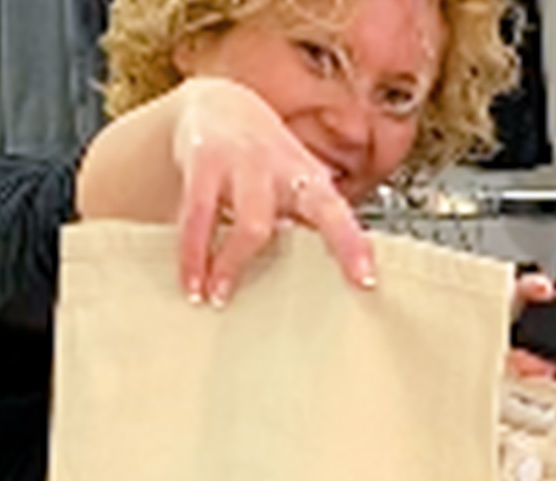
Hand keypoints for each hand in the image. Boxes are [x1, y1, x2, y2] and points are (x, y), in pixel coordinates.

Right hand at [173, 78, 375, 304]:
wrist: (221, 104)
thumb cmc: (269, 159)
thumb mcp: (297, 184)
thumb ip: (309, 225)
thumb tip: (331, 282)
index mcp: (308, 179)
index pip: (335, 214)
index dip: (351, 246)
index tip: (364, 280)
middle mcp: (275, 168)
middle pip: (265, 220)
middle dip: (250, 260)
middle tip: (245, 300)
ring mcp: (238, 164)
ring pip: (234, 220)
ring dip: (222, 263)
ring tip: (208, 296)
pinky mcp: (202, 163)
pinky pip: (196, 215)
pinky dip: (191, 253)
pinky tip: (190, 280)